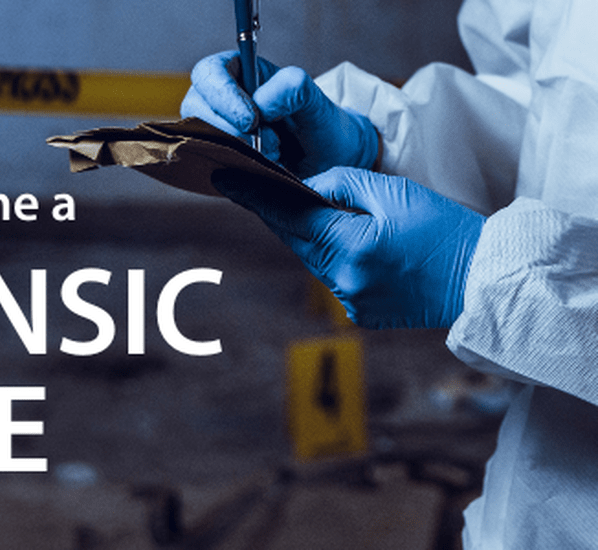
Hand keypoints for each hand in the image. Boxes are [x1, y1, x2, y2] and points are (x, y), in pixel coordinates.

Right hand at [181, 50, 378, 178]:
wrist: (327, 162)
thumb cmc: (321, 125)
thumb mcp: (316, 100)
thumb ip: (293, 89)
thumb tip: (260, 103)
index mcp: (240, 72)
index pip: (209, 73)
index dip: (223, 95)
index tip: (252, 120)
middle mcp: (220, 101)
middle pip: (195, 108)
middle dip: (231, 130)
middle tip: (272, 144)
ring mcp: (214, 131)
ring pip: (198, 138)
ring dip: (234, 151)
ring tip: (272, 156)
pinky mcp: (216, 159)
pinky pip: (206, 163)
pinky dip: (232, 168)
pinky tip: (259, 169)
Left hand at [213, 167, 484, 328]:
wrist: (483, 280)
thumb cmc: (446, 230)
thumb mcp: (394, 193)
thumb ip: (342, 184)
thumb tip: (305, 185)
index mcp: (349, 247)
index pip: (289, 214)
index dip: (254, 194)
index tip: (224, 178)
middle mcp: (342, 280)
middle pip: (295, 239)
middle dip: (276, 212)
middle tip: (252, 185)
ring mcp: (350, 301)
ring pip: (311, 259)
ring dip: (305, 234)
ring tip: (301, 208)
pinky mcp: (361, 313)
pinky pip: (331, 277)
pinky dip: (330, 255)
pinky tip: (340, 239)